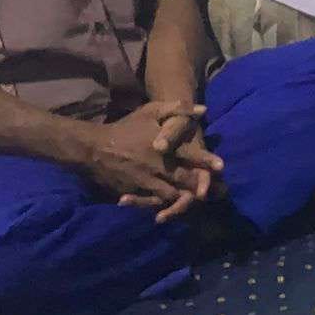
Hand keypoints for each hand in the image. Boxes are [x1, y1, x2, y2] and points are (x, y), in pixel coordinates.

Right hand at [81, 101, 219, 222]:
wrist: (92, 148)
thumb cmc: (125, 128)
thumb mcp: (150, 112)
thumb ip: (177, 110)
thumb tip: (203, 110)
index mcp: (165, 148)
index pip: (192, 155)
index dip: (208, 161)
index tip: (221, 166)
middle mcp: (158, 166)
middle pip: (185, 181)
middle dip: (199, 186)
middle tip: (211, 190)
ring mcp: (145, 182)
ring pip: (171, 195)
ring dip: (183, 197)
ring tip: (194, 198)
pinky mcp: (134, 192)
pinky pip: (152, 202)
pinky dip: (162, 204)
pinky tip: (169, 205)